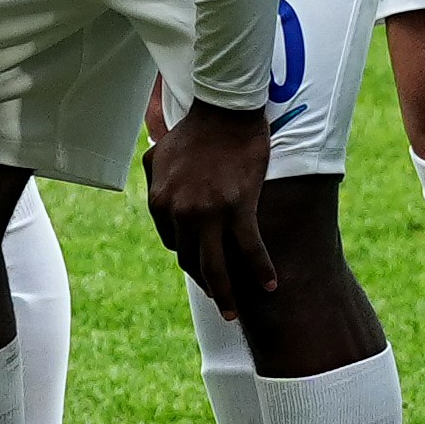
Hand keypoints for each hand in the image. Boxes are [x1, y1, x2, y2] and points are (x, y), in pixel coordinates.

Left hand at [143, 98, 279, 309]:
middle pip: (191, 261)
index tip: (204, 264)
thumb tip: (156, 196)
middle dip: (205, 284)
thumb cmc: (195, 129)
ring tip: (232, 312)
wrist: (225, 110)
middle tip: (220, 301)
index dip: (190, 257)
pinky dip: (260, 271)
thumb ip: (154, 178)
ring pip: (215, 266)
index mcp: (160, 202)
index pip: (173, 243)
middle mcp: (180, 212)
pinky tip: (270, 286)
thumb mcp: (159, 152)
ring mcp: (209, 212)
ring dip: (225, 295)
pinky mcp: (238, 207)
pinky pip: (249, 249)